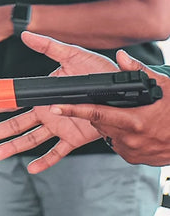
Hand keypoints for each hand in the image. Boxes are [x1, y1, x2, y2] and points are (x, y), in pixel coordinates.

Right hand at [0, 32, 116, 172]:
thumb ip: (48, 46)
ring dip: (13, 147)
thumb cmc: (98, 71)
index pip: (13, 99)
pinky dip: (45, 161)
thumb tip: (25, 34)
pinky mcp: (74, 138)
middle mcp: (46, 111)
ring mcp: (59, 125)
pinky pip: (58, 152)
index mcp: (42, 93)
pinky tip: (32, 168)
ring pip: (30, 139)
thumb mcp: (73, 55)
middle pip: (15, 123)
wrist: (123, 91)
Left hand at [42, 51, 169, 166]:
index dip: (73, 110)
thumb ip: (139, 72)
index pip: (95, 113)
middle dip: (98, 112)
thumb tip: (121, 56)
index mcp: (133, 121)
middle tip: (114, 104)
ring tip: (129, 117)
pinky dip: (120, 136)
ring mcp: (131, 151)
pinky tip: (133, 129)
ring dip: (110, 124)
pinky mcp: (134, 159)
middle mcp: (129, 138)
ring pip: (107, 134)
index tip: (56, 107)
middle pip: (98, 122)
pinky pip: (118, 144)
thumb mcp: (164, 87)